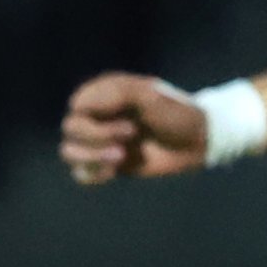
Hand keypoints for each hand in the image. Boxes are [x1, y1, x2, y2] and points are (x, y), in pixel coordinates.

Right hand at [59, 73, 207, 184]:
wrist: (197, 141)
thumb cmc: (175, 113)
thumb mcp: (149, 95)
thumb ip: (115, 92)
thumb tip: (78, 106)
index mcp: (104, 95)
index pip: (77, 105)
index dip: (94, 115)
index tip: (127, 117)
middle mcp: (98, 117)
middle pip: (71, 129)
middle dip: (97, 135)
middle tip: (132, 134)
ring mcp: (101, 142)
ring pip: (69, 152)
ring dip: (91, 156)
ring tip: (119, 157)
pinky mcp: (107, 165)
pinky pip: (81, 174)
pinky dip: (92, 174)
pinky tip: (113, 172)